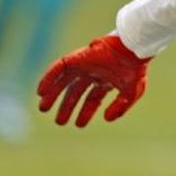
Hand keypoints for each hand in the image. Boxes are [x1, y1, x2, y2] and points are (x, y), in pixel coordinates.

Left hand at [37, 34, 151, 126]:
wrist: (131, 50)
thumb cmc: (134, 69)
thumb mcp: (132, 92)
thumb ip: (121, 107)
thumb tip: (106, 119)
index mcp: (105, 81)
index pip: (92, 99)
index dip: (85, 112)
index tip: (79, 124)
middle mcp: (93, 74)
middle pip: (75, 92)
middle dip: (66, 107)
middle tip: (59, 122)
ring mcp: (83, 66)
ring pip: (64, 82)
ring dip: (53, 94)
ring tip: (43, 109)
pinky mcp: (76, 58)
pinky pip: (58, 68)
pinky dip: (48, 79)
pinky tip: (41, 92)